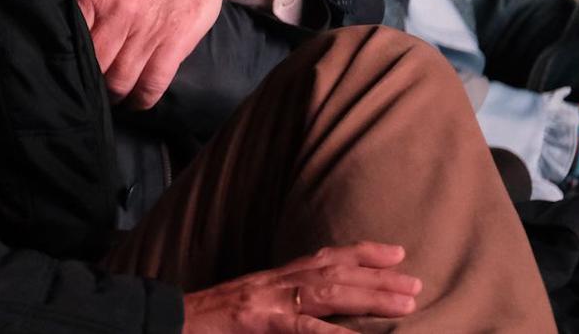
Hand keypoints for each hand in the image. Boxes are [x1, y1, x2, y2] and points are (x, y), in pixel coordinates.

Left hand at [65, 0, 265, 107]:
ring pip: (120, 81)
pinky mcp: (175, 43)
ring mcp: (149, 30)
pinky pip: (152, 85)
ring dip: (112, 95)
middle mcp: (120, 12)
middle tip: (85, 84)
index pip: (70, 37)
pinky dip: (141, 100)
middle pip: (93, 64)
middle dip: (88, 79)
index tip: (61, 66)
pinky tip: (134, 100)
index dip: (64, 56)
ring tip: (108, 95)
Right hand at [183, 243, 419, 331]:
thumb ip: (276, 308)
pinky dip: (334, 333)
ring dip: (369, 295)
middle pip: (332, 272)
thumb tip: (309, 315)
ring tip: (406, 302)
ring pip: (326, 292)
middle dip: (376, 276)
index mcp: (269, 280)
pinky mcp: (257, 323)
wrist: (163, 322)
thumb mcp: (244, 310)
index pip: (321, 259)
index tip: (396, 253)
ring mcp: (265, 302)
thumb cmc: (203, 322)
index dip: (360, 254)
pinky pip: (302, 328)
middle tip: (415, 280)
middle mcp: (270, 283)